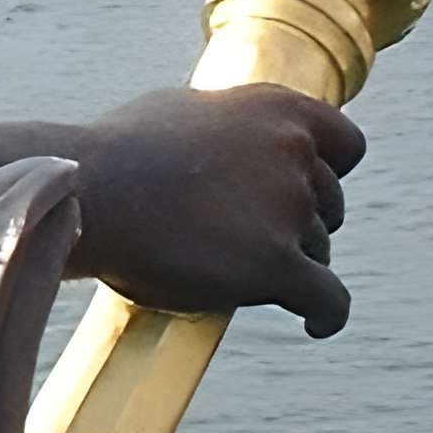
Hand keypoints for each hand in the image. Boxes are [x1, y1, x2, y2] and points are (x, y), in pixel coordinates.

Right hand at [68, 84, 363, 335]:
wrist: (86, 193)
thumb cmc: (116, 154)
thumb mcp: (180, 111)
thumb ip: (227, 124)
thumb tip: (235, 139)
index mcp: (273, 109)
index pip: (345, 145)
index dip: (329, 171)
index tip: (306, 189)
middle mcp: (291, 151)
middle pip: (329, 203)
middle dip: (300, 221)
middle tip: (249, 235)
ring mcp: (287, 208)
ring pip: (320, 250)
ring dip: (293, 262)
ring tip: (237, 270)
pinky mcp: (276, 264)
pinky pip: (329, 300)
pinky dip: (326, 314)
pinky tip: (314, 323)